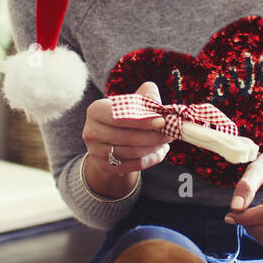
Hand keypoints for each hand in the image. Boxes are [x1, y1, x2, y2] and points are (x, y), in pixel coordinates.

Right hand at [81, 81, 174, 196]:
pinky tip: (159, 151)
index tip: (162, 121)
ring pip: (132, 152)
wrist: (110, 140)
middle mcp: (91, 131)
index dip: (142, 120)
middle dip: (153, 136)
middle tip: (170, 132)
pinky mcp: (104, 167)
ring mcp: (95, 151)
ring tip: (166, 140)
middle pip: (127, 136)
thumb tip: (160, 104)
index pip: (119, 116)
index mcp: (96, 110)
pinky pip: (133, 165)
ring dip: (154, 147)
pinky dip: (150, 159)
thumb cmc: (125, 117)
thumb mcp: (133, 102)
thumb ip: (147, 96)